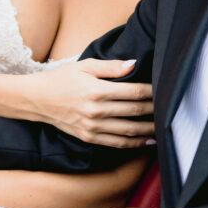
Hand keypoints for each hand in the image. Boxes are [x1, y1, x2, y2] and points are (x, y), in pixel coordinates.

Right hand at [24, 58, 153, 146]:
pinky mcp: (89, 138)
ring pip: (129, 131)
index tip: (163, 89)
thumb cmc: (61, 79)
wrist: (37, 100)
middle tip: (170, 108)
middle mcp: (95, 111)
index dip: (151, 92)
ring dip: (149, 130)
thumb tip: (134, 64)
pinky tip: (147, 140)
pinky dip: (134, 143)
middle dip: (154, 110)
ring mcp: (92, 127)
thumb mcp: (84, 66)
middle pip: (134, 112)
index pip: (132, 92)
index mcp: (96, 90)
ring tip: (164, 127)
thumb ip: (111, 67)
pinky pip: (117, 143)